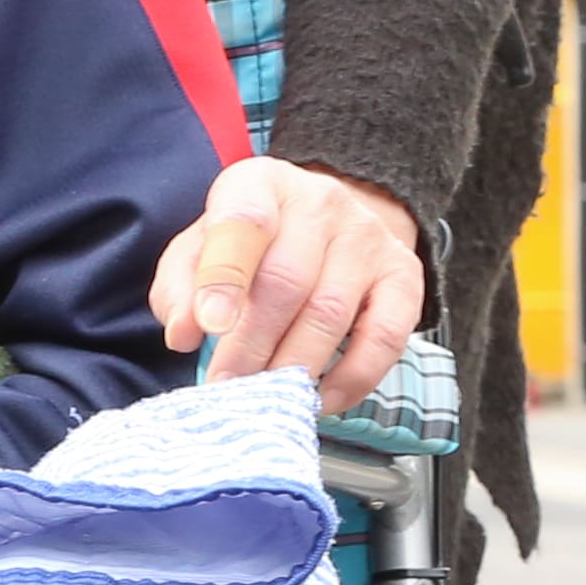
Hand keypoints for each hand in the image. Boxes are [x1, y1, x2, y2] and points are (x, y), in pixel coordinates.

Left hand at [153, 156, 424, 412]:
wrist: (329, 218)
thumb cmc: (251, 242)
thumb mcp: (200, 245)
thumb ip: (180, 285)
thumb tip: (184, 334)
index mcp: (259, 184)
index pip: (242, 224)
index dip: (223, 278)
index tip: (207, 326)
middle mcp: (319, 203)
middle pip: (286, 281)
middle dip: (251, 343)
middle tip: (228, 385)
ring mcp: (367, 238)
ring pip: (330, 313)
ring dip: (294, 366)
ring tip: (267, 398)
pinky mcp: (405, 276)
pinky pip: (385, 337)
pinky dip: (352, 378)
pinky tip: (320, 399)